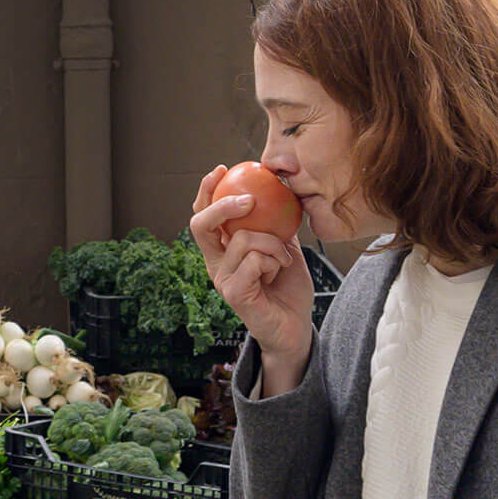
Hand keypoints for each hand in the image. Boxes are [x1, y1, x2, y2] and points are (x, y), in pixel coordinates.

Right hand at [189, 165, 314, 365]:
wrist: (296, 328)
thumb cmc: (288, 290)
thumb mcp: (282, 248)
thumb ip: (273, 226)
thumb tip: (278, 192)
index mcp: (221, 252)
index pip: (203, 217)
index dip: (206, 191)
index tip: (221, 169)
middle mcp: (215, 264)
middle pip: (201, 224)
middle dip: (222, 205)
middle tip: (249, 200)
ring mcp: (222, 279)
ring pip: (242, 239)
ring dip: (272, 243)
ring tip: (283, 258)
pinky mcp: (234, 293)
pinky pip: (253, 260)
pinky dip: (273, 260)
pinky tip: (279, 271)